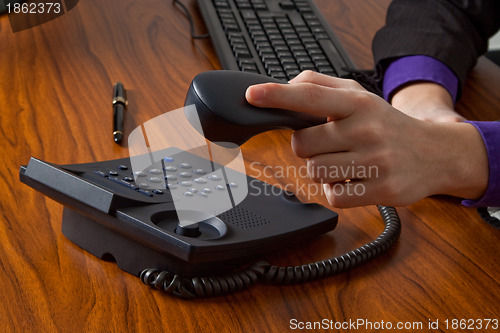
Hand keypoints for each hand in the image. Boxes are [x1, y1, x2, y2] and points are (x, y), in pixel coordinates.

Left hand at [245, 71, 487, 207]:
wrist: (435, 154)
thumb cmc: (387, 125)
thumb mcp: (360, 97)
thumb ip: (321, 86)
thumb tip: (287, 85)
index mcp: (359, 103)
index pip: (312, 96)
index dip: (279, 95)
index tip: (253, 94)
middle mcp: (368, 129)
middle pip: (303, 144)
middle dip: (308, 146)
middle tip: (330, 143)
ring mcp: (376, 162)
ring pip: (315, 171)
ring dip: (323, 169)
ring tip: (346, 161)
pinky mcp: (382, 191)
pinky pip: (333, 195)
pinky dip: (336, 189)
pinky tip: (354, 180)